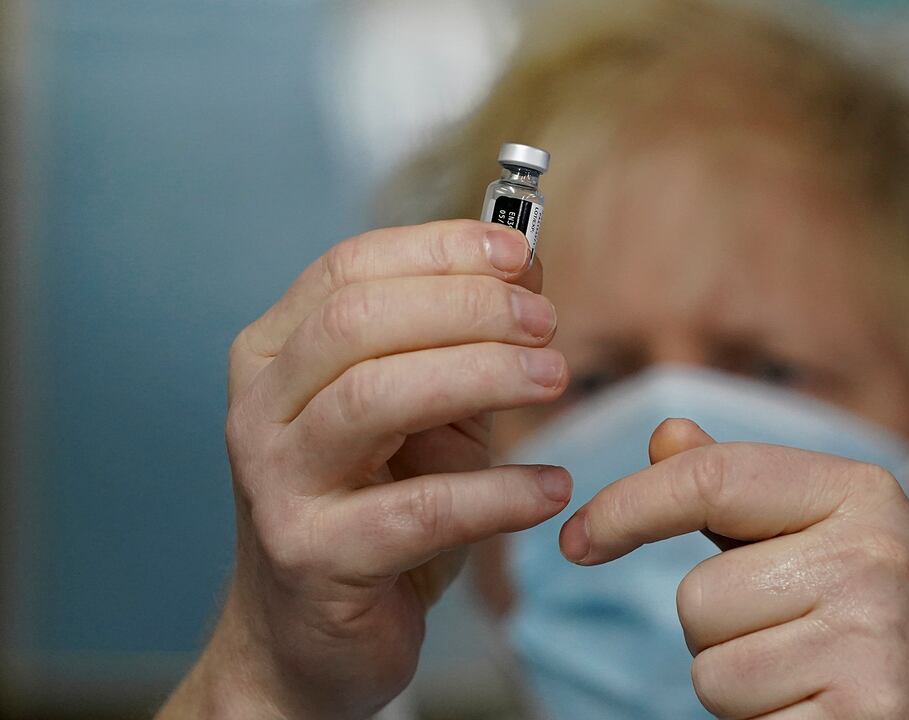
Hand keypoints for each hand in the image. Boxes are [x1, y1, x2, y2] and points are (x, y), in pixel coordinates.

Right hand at [160, 221, 571, 718]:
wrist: (308, 638)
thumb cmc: (370, 508)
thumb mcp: (415, 415)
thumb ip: (457, 347)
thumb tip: (524, 273)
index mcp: (275, 354)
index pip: (349, 269)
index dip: (438, 250)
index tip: (518, 256)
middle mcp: (260, 409)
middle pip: (358, 322)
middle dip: (467, 308)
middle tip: (546, 325)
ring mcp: (277, 483)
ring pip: (374, 398)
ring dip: (480, 375)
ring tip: (554, 379)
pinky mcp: (314, 556)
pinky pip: (420, 510)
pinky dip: (498, 492)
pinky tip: (551, 487)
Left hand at [561, 419, 908, 719]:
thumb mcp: (845, 530)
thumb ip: (750, 492)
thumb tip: (664, 437)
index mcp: (860, 494)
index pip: (710, 478)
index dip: (628, 506)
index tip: (576, 538)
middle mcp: (870, 558)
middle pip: (698, 600)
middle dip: (723, 633)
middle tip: (797, 639)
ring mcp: (869, 645)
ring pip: (711, 674)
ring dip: (745, 689)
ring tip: (818, 677)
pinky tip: (829, 714)